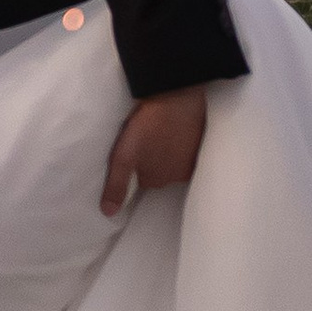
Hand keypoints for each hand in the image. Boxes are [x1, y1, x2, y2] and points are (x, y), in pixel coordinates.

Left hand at [102, 86, 207, 215]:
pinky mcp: (202, 146)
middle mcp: (176, 177)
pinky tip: (176, 129)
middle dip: (153, 158)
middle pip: (159, 171)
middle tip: (146, 136)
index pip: (143, 179)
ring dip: (168, 150)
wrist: (177, 97)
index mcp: (156, 180)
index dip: (137, 163)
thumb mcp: (124, 156)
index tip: (134, 147)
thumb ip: (117, 185)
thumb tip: (108, 213)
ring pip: (174, 161)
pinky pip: (188, 150)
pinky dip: (182, 143)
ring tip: (161, 130)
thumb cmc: (147, 127)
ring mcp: (192, 162)